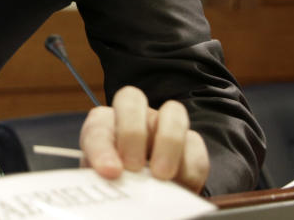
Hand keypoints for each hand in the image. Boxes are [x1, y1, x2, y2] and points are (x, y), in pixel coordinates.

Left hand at [79, 85, 208, 192]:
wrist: (140, 195)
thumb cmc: (117, 184)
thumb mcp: (103, 181)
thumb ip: (104, 175)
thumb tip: (112, 177)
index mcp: (104, 124)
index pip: (98, 127)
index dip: (102, 149)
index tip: (109, 171)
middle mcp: (135, 116)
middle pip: (132, 99)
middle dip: (131, 133)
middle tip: (133, 167)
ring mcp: (165, 125)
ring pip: (173, 113)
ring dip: (168, 142)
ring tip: (161, 176)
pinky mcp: (191, 146)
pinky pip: (196, 147)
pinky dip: (189, 168)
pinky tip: (181, 187)